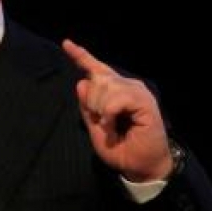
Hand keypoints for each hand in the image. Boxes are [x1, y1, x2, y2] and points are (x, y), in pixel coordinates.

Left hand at [62, 39, 173, 181]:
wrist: (141, 166)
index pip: (96, 69)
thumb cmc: (121, 150)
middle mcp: (127, 86)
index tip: (66, 43)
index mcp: (115, 91)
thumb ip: (87, 107)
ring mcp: (137, 91)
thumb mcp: (95, 128)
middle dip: (91, 103)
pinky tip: (112, 123)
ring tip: (110, 125)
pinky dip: (109, 112)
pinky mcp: (145, 101)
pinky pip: (116, 98)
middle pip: (96, 78)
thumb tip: (81, 82)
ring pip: (105, 86)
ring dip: (100, 109)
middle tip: (103, 123)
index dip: (81, 56)